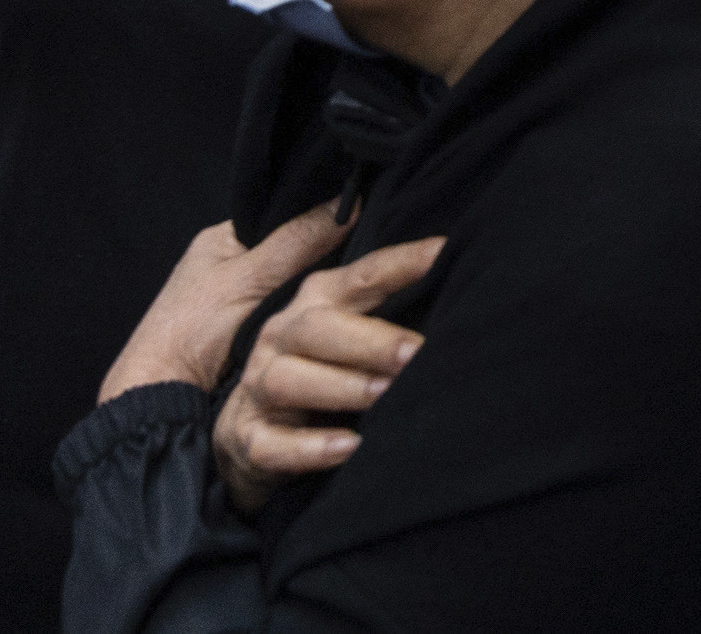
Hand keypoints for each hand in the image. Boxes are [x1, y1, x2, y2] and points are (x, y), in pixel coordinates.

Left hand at [97, 208, 347, 403]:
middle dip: (323, 258)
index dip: (320, 219)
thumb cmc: (191, 330)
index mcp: (224, 239)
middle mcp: (234, 264)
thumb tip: (346, 204)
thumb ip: (296, 242)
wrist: (163, 395)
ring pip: (297, 285)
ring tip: (355, 286)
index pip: (284, 214)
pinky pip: (293, 314)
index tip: (361, 223)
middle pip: (295, 251)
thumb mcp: (249, 278)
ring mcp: (244, 300)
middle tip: (361, 259)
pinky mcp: (254, 333)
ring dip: (318, 291)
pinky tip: (333, 315)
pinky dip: (309, 316)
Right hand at [212, 236, 447, 514]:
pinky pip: (271, 444)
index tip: (443, 253)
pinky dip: (308, 447)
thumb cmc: (323, 368)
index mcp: (314, 302)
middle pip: (317, 328)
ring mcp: (258, 387)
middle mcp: (281, 336)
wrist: (252, 433)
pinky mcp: (248, 437)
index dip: (400, 263)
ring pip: (288, 380)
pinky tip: (349, 446)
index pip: (359, 277)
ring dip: (341, 387)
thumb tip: (452, 268)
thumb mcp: (348, 327)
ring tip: (384, 395)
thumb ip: (389, 300)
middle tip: (416, 353)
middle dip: (370, 340)